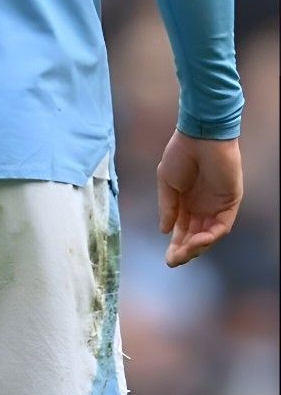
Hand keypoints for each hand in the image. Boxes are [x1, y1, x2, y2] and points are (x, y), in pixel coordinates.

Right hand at [157, 130, 241, 267]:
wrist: (200, 135)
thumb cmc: (181, 153)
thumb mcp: (166, 181)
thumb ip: (167, 207)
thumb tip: (164, 231)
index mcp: (186, 203)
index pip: (182, 231)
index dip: (176, 246)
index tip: (168, 259)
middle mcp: (202, 208)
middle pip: (195, 238)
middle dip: (185, 251)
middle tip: (174, 259)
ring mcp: (217, 206)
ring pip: (209, 236)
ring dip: (197, 247)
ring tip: (184, 251)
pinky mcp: (230, 203)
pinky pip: (222, 226)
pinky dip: (212, 236)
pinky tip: (199, 239)